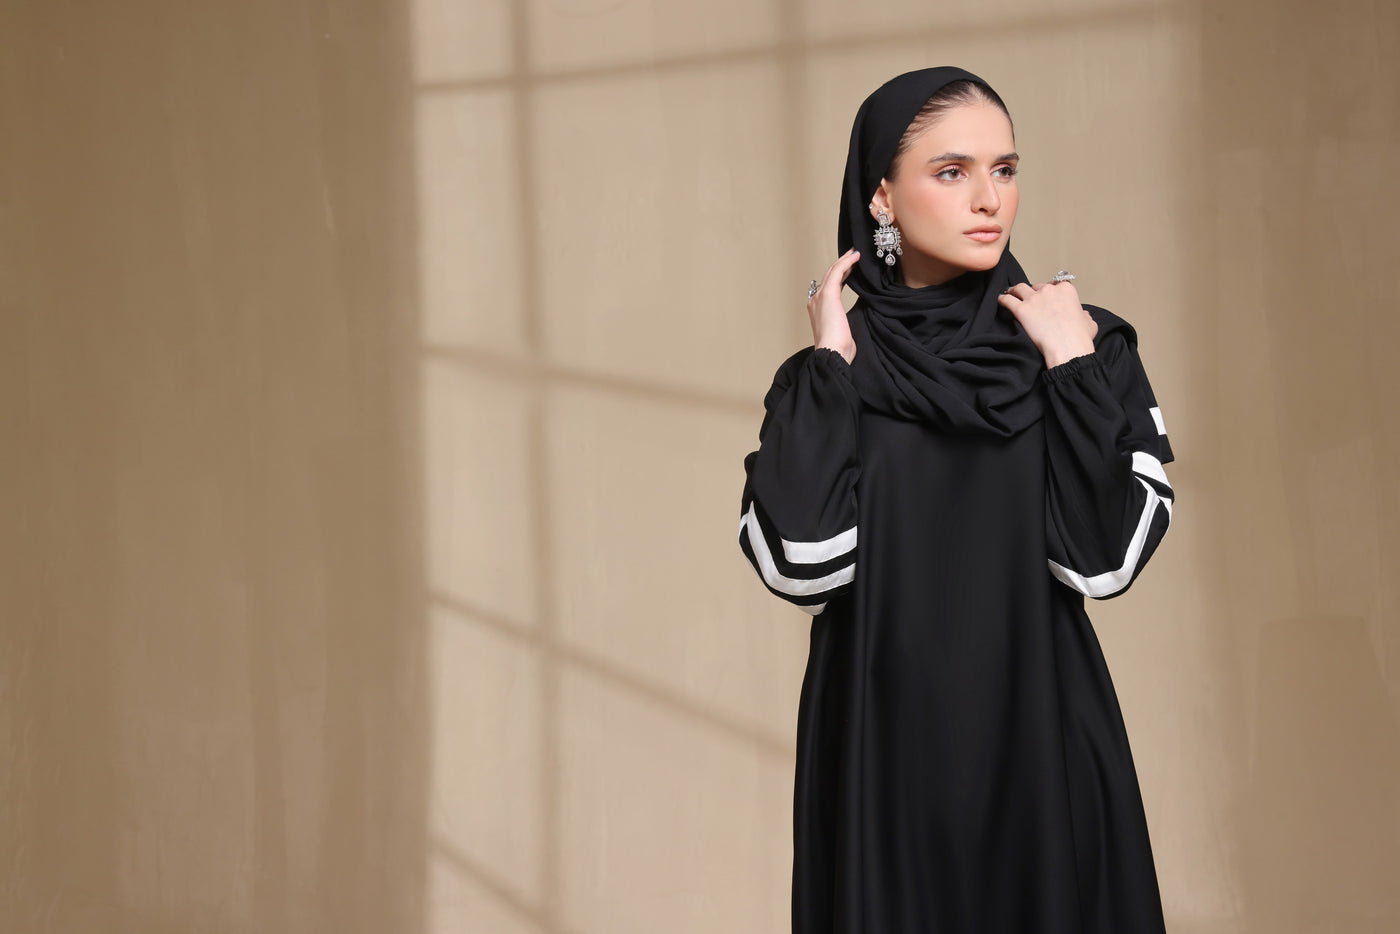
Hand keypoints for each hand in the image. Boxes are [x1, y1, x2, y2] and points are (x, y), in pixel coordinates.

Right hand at [808, 248, 859, 363]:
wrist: (831, 353)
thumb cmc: (838, 349)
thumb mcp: (843, 332)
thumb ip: (844, 321)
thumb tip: (854, 318)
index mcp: (817, 310)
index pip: (829, 287)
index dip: (840, 276)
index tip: (850, 269)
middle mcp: (815, 301)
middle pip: (828, 277)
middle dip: (841, 265)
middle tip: (852, 256)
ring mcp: (820, 297)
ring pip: (832, 272)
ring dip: (844, 261)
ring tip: (855, 254)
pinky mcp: (828, 295)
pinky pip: (837, 272)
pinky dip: (846, 262)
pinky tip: (855, 257)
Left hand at [996, 278, 1096, 367]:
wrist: (1067, 348)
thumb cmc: (1079, 338)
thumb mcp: (1090, 324)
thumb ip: (1085, 316)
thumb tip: (1083, 315)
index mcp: (1067, 290)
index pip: (1056, 284)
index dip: (1051, 291)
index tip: (1048, 296)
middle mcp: (1049, 290)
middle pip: (1037, 286)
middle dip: (1033, 292)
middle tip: (1030, 299)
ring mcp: (1034, 299)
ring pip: (1019, 288)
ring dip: (1015, 290)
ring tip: (1011, 293)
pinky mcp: (1022, 310)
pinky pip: (1007, 300)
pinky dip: (1003, 299)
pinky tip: (1000, 300)